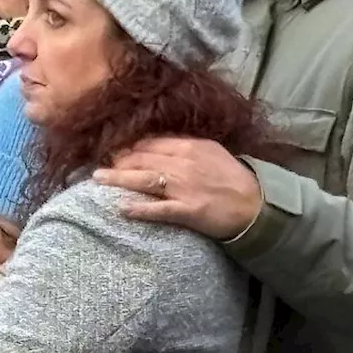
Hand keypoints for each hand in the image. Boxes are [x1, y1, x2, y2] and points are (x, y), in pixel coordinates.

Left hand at [93, 137, 262, 240]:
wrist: (254, 205)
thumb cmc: (231, 177)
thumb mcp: (210, 151)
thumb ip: (184, 144)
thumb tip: (157, 142)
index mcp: (189, 147)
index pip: (150, 143)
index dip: (128, 147)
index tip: (113, 151)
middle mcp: (183, 164)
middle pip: (141, 159)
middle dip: (118, 161)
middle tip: (99, 166)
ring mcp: (184, 188)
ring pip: (144, 180)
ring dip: (118, 178)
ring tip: (98, 178)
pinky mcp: (187, 210)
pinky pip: (158, 209)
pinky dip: (139, 208)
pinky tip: (121, 208)